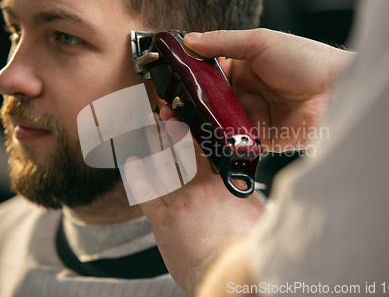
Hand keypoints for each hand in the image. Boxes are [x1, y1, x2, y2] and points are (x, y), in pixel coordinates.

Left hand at [124, 110, 266, 293]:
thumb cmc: (248, 249)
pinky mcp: (163, 222)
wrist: (231, 279)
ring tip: (147, 125)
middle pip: (180, 150)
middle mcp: (200, 187)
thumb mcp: (257, 212)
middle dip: (168, 128)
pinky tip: (132, 161)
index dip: (190, 130)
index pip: (205, 148)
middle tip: (160, 110)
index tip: (182, 115)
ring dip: (153, 143)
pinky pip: (145, 193)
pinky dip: (137, 176)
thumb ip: (244, 190)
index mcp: (226, 183)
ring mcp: (179, 203)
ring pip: (162, 165)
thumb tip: (240, 178)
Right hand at [161, 29, 354, 150]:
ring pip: (215, 124)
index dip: (186, 79)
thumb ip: (223, 43)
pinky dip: (217, 143)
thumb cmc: (306, 60)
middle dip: (185, 106)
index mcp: (242, 68)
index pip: (205, 74)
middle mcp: (243, 94)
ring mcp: (250, 118)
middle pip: (206, 102)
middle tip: (166, 109)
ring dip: (195, 125)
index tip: (168, 83)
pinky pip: (232, 143)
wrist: (337, 91)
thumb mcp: (260, 42)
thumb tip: (190, 40)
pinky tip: (201, 140)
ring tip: (176, 124)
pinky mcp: (259, 140)